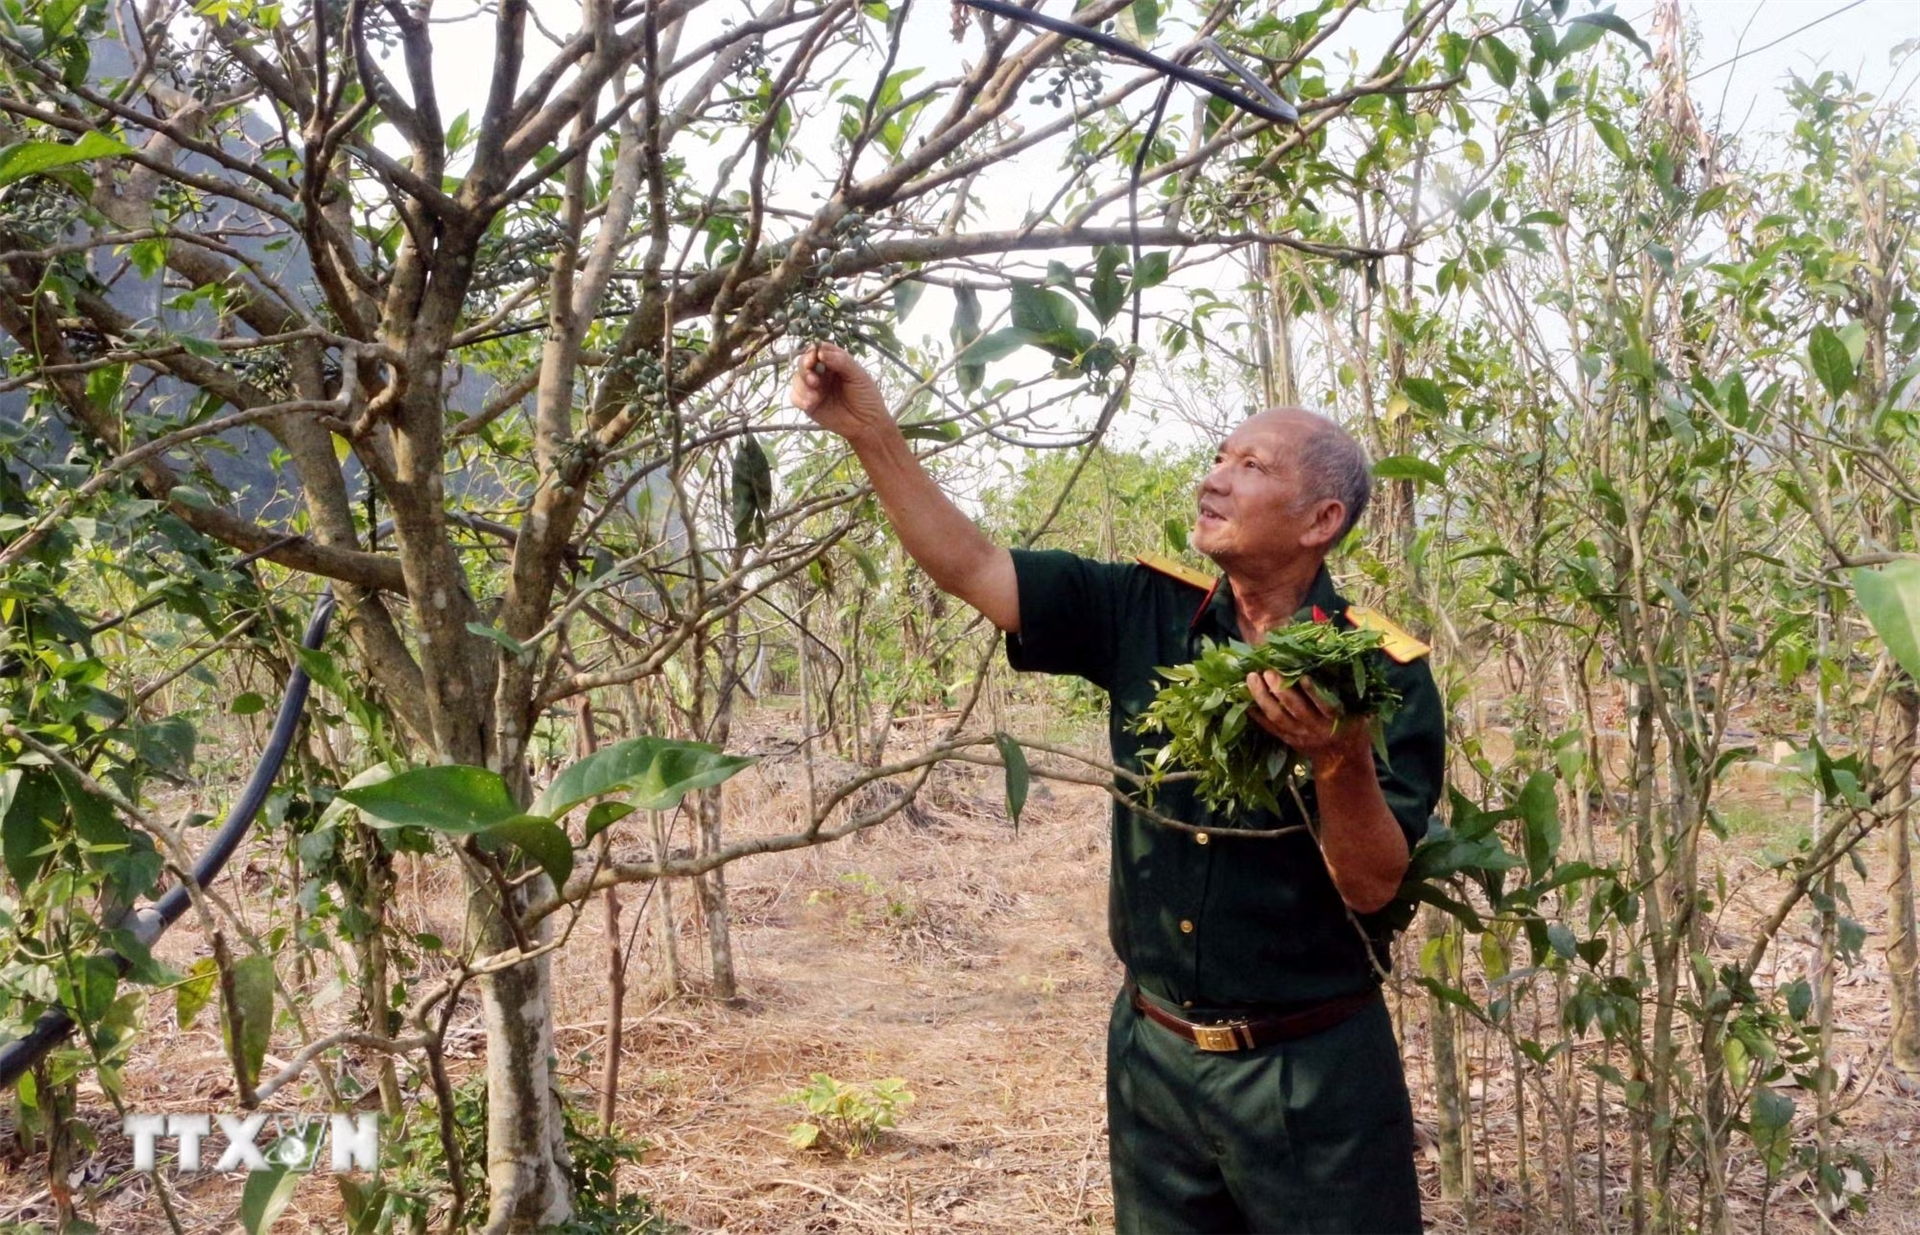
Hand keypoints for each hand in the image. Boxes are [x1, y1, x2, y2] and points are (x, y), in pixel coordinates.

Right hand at [789, 342, 892, 441]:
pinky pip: (795, 397)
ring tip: (815, 397)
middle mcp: (822, 373)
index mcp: (834, 362)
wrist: (868, 425)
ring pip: (797, 379)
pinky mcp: (809, 404)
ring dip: (802, 385)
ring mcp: (814, 388)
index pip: (818, 350)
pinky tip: (810, 404)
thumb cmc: (867, 398)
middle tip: (813, 379)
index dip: (813, 352)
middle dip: (805, 368)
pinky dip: (799, 398)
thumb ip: (842, 362)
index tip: (814, 357)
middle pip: (803, 363)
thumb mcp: (859, 376)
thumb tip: (821, 352)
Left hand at [1245, 670, 1371, 768]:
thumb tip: (1333, 648)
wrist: (1341, 759)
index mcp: (1337, 720)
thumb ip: (1348, 685)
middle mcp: (1316, 729)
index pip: (1325, 705)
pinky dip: (1256, 714)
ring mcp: (1299, 735)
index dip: (1314, 692)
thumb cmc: (1353, 726)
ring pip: (1278, 717)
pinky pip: (1269, 727)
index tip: (1302, 676)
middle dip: (1281, 690)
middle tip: (1268, 671)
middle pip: (1295, 710)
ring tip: (1252, 678)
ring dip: (1263, 698)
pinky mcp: (1287, 739)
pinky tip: (1243, 700)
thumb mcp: (1360, 709)